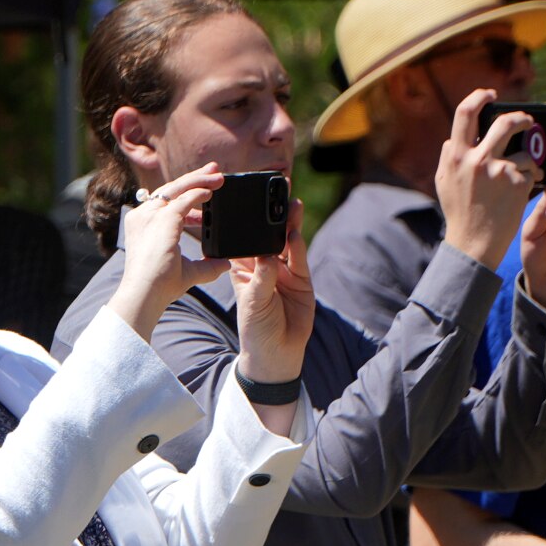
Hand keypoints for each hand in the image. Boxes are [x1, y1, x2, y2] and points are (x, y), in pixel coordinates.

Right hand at [111, 164, 227, 336]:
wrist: (145, 295)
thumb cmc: (158, 288)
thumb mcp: (187, 272)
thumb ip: (206, 266)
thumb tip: (225, 264)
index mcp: (143, 226)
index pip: (166, 204)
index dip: (188, 198)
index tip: (206, 195)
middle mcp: (143, 216)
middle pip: (171, 189)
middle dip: (195, 178)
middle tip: (214, 171)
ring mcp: (151, 215)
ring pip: (178, 188)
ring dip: (200, 180)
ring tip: (219, 176)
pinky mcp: (162, 219)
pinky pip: (185, 199)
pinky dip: (199, 193)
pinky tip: (212, 192)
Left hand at [230, 197, 312, 384]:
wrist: (278, 353)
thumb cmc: (255, 329)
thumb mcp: (253, 303)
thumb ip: (261, 279)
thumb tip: (267, 257)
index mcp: (243, 268)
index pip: (242, 239)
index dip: (245, 221)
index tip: (245, 202)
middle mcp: (263, 265)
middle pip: (268, 235)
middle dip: (272, 215)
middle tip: (277, 193)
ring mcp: (284, 271)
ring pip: (286, 242)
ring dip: (289, 224)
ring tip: (292, 204)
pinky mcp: (302, 278)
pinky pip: (300, 258)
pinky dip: (298, 245)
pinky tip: (295, 232)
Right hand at [437, 88, 540, 270]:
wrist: (474, 244)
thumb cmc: (460, 214)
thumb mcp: (444, 183)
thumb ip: (448, 158)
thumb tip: (452, 138)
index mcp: (455, 156)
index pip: (465, 113)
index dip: (480, 97)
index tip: (491, 94)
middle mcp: (476, 159)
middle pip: (505, 122)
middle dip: (521, 119)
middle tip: (527, 122)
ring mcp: (498, 170)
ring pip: (524, 151)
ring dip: (529, 161)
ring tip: (528, 172)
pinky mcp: (517, 182)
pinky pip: (531, 171)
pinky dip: (531, 180)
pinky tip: (523, 193)